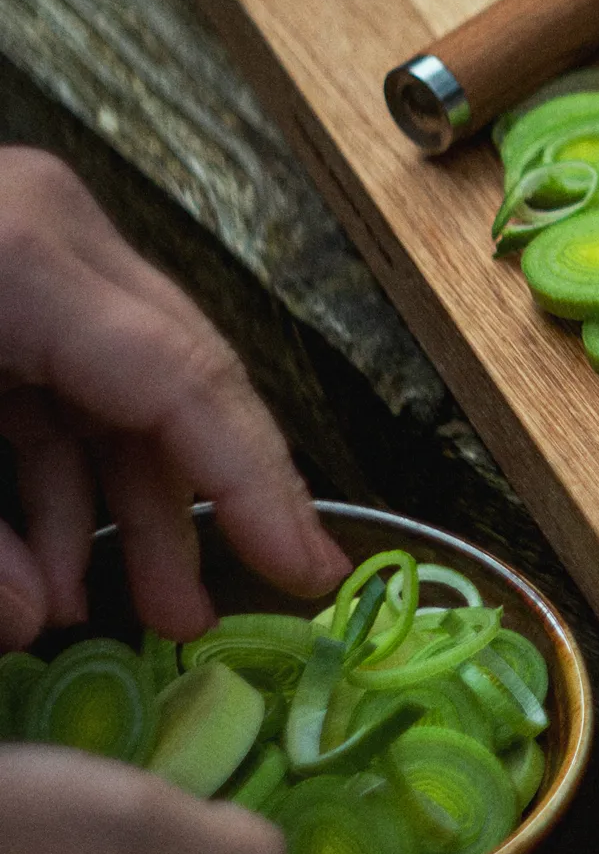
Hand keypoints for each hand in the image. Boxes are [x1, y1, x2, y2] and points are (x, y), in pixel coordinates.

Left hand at [0, 147, 349, 647]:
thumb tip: (41, 616)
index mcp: (32, 255)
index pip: (187, 380)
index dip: (258, 486)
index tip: (312, 571)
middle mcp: (57, 237)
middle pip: (181, 378)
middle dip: (215, 503)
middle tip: (265, 593)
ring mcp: (36, 251)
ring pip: (130, 388)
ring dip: (135, 504)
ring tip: (147, 611)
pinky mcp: (11, 278)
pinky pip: (68, 385)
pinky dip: (67, 475)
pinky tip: (56, 566)